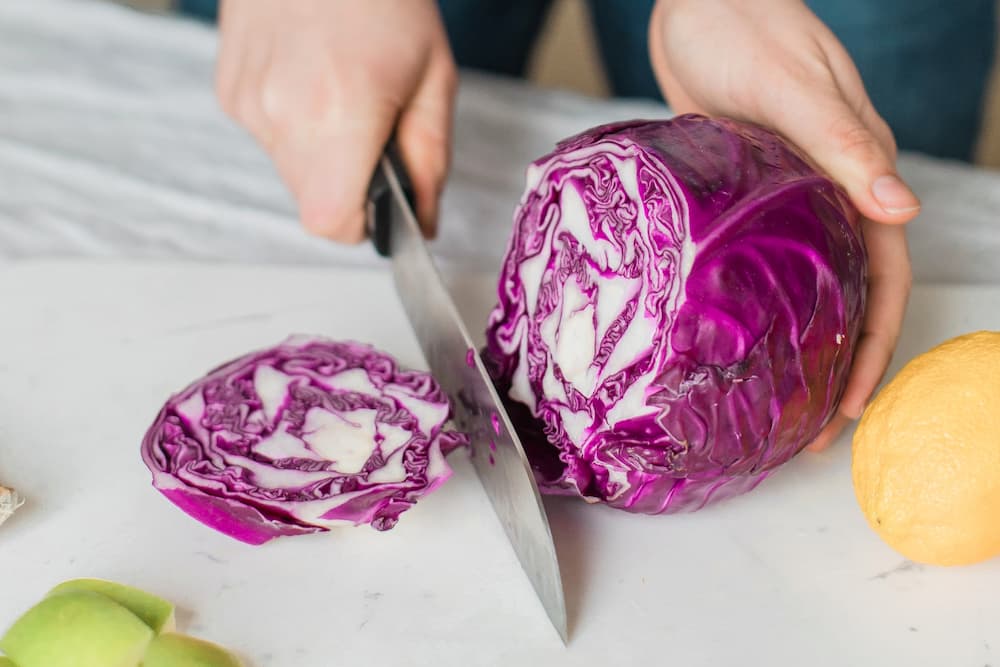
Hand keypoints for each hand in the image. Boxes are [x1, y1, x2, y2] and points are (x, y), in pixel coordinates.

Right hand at [215, 0, 456, 241]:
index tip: (382, 203)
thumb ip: (431, 162)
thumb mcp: (435, 79)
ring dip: (322, 154)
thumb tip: (423, 224)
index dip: (362, 224)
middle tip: (372, 130)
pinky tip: (311, 79)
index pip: (332, 222)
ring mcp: (247, 102)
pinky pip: (269, 138)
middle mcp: (282, 113)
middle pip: (312, 202)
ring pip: (290, 172)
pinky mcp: (229, 91)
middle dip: (348, 186)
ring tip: (341, 93)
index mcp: (340, 113)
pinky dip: (295, 126)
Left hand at [649, 0, 916, 449]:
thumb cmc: (746, 28)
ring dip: (799, 343)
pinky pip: (759, 262)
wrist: (697, 1)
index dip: (876, 344)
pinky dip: (755, 305)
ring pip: (806, 285)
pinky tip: (731, 338)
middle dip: (839, 365)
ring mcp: (785, 198)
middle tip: (808, 429)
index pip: (884, 277)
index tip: (854, 405)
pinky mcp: (743, 197)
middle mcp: (827, 194)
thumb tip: (902, 206)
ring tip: (775, 402)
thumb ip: (843, 142)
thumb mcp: (794, 84)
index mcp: (856, 173)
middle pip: (849, 294)